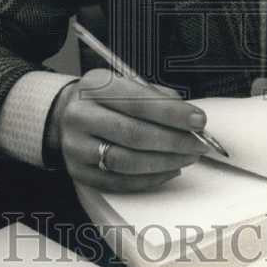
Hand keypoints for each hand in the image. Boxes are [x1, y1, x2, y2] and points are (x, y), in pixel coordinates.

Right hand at [49, 69, 206, 191]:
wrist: (66, 115)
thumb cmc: (106, 99)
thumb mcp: (126, 84)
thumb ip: (156, 97)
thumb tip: (189, 118)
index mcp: (93, 86)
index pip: (138, 101)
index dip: (172, 113)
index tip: (199, 121)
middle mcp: (80, 116)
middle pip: (134, 134)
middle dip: (174, 141)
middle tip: (199, 144)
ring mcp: (76, 147)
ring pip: (127, 162)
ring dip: (165, 162)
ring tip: (188, 157)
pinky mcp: (79, 173)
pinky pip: (119, 182)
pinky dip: (150, 179)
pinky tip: (170, 170)